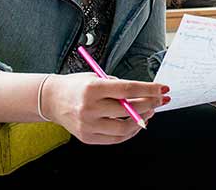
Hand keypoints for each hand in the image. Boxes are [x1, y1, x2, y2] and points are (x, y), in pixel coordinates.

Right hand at [41, 72, 166, 144]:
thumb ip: (119, 87)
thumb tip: (145, 94)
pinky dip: (130, 131)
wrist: (52, 100)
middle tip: (159, 100)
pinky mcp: (88, 137)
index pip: (128, 89)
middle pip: (129, 109)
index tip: (163, 89)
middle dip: (150, 104)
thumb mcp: (97, 78)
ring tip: (148, 111)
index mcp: (93, 88)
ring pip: (125, 128)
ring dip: (142, 120)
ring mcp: (88, 125)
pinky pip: (115, 138)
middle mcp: (89, 108)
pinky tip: (136, 123)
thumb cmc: (77, 86)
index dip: (149, 90)